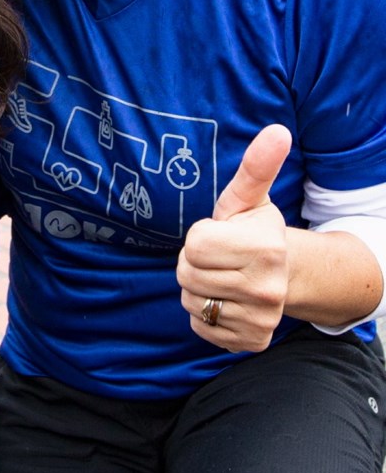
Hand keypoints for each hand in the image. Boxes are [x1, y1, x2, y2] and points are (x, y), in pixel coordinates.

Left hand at [177, 125, 291, 351]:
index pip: (194, 245)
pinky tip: (227, 300)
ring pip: (191, 302)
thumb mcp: (250, 197)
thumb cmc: (255, 230)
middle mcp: (267, 288)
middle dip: (194, 263)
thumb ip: (257, 166)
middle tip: (219, 258)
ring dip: (197, 289)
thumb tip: (277, 130)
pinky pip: (200, 327)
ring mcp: (261, 318)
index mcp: (266, 248)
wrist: (285, 274)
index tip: (220, 235)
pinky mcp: (250, 341)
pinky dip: (205, 315)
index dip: (200, 237)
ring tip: (223, 277)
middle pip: (187, 274)